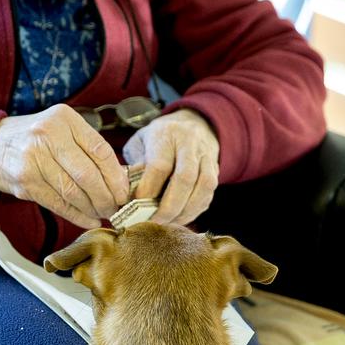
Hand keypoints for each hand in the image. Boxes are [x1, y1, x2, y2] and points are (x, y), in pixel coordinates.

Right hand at [0, 104, 130, 227]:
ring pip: (73, 192)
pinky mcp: (25, 182)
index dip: (116, 176)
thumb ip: (88, 148)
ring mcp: (34, 160)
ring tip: (103, 214)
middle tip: (115, 208)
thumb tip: (119, 180)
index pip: (99, 150)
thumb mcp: (62, 129)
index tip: (124, 192)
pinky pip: (58, 204)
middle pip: (87, 174)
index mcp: (64, 119)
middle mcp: (48, 136)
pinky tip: (88, 219)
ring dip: (92, 208)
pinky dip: (76, 215)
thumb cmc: (36, 138)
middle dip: (106, 197)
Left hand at [122, 108, 219, 225]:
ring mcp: (206, 156)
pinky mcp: (216, 170)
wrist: (194, 122)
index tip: (135, 206)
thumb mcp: (142, 142)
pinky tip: (181, 217)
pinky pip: (209, 194)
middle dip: (169, 206)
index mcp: (166, 135)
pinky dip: (195, 210)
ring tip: (169, 222)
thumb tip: (127, 196)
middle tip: (155, 221)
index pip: (160, 166)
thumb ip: (135, 166)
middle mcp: (190, 144)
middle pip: (185, 178)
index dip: (149, 189)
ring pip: (203, 187)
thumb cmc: (160, 137)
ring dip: (186, 211)